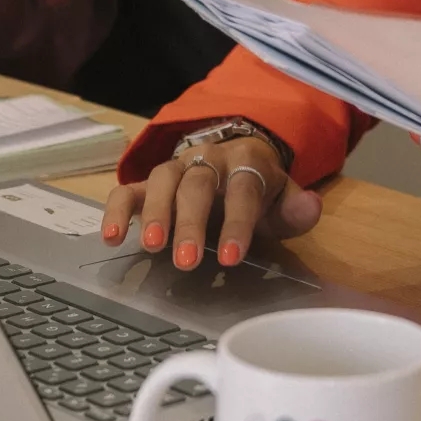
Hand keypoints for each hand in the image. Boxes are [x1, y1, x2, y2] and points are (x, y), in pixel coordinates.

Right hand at [101, 128, 321, 270]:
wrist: (236, 161)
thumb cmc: (259, 192)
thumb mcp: (284, 200)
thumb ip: (297, 209)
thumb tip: (311, 207)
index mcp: (246, 161)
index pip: (242, 190)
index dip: (236, 223)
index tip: (230, 257)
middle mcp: (208, 159)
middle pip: (197, 185)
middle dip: (190, 223)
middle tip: (185, 261)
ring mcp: (177, 168)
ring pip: (162, 182)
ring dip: (154, 214)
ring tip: (150, 247)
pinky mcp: (150, 180)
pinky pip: (128, 189)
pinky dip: (115, 210)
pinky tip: (109, 237)